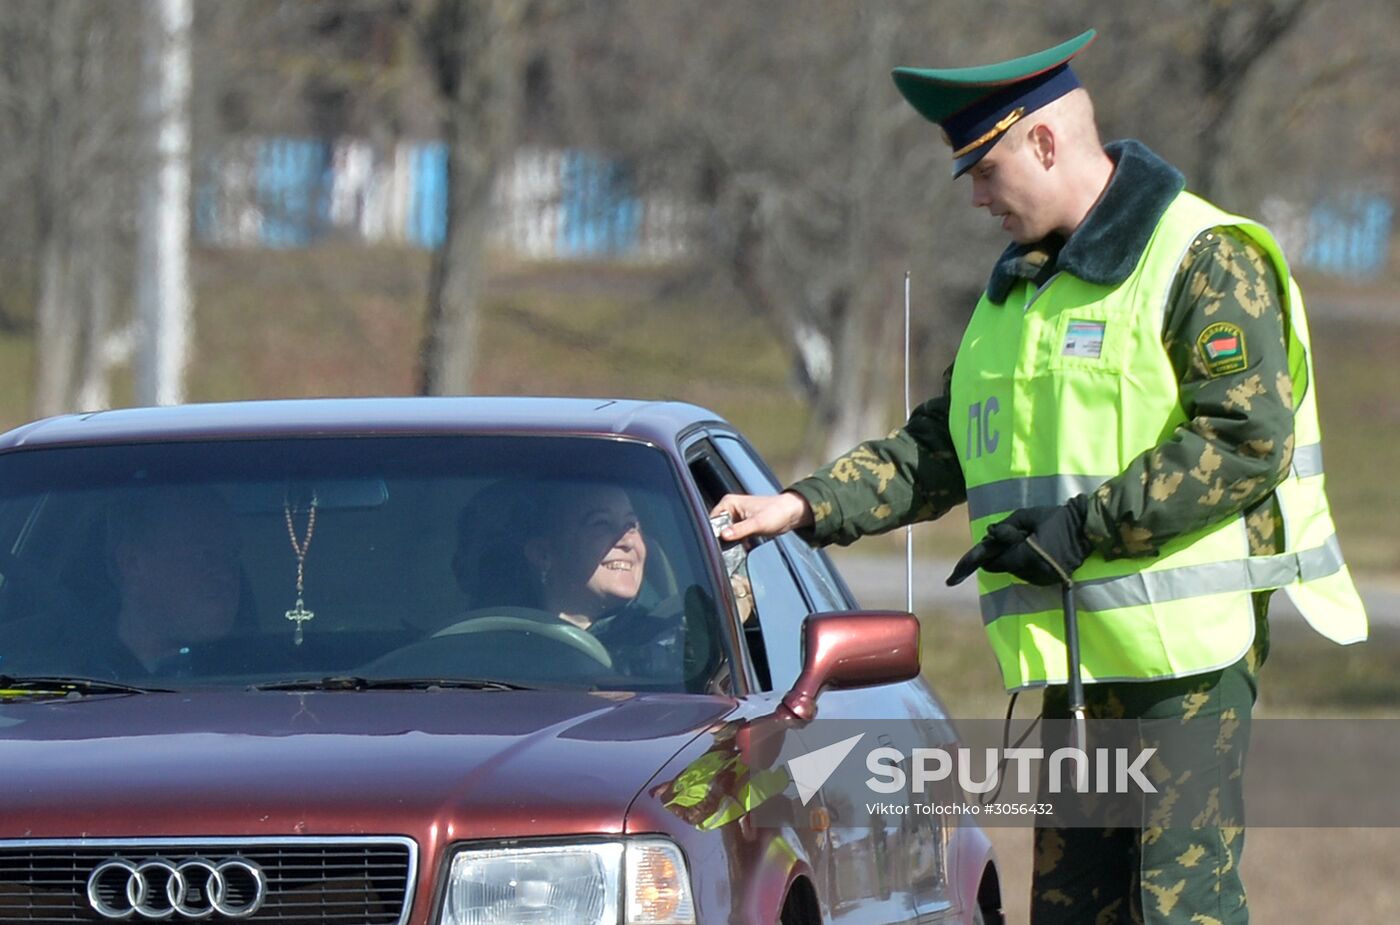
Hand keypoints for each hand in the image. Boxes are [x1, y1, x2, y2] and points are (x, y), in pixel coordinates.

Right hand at [710, 492, 811, 543]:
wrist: (791, 514)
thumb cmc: (777, 512)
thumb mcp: (757, 523)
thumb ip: (740, 529)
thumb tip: (724, 535)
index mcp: (729, 503)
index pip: (713, 519)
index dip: (714, 532)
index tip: (718, 543)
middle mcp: (730, 509)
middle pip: (718, 527)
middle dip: (723, 538)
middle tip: (729, 547)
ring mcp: (736, 518)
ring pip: (726, 534)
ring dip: (731, 542)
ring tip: (739, 546)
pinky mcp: (742, 526)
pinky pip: (734, 536)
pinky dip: (737, 543)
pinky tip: (744, 546)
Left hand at [946, 496, 1093, 586]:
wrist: (1089, 529)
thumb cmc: (1057, 518)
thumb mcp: (1027, 515)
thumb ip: (1006, 526)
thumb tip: (990, 535)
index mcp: (1025, 556)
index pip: (993, 563)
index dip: (977, 562)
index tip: (957, 573)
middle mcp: (1032, 573)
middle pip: (1003, 568)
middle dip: (1000, 555)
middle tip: (1008, 538)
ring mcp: (1042, 579)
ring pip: (1015, 571)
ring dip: (1013, 559)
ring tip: (1028, 540)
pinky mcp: (1050, 581)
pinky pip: (1028, 574)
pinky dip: (1025, 563)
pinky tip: (1036, 549)